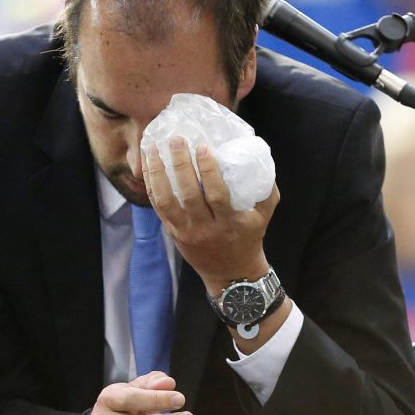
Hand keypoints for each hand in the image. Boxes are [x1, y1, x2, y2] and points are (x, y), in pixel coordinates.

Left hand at [142, 137, 279, 293]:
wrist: (231, 274)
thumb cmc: (249, 238)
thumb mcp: (264, 216)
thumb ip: (266, 188)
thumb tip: (259, 156)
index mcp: (229, 222)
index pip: (216, 194)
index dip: (208, 170)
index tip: (203, 147)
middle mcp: (205, 228)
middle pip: (188, 194)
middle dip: (180, 164)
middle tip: (176, 140)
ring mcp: (186, 231)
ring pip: (166, 200)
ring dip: (157, 173)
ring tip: (152, 148)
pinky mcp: (173, 232)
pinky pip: (157, 207)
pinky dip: (151, 185)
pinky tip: (148, 166)